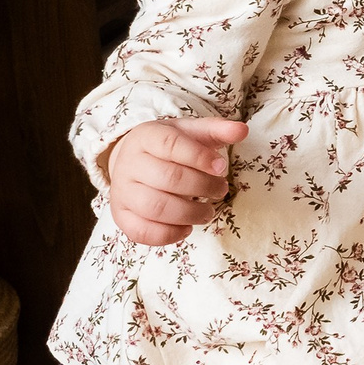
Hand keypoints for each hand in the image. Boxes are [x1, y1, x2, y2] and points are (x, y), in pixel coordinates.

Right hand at [104, 117, 246, 244]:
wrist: (134, 161)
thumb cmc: (169, 146)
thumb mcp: (191, 132)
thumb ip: (217, 130)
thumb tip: (242, 131)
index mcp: (146, 137)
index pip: (171, 144)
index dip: (200, 157)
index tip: (222, 167)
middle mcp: (128, 164)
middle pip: (168, 178)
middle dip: (203, 187)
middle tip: (221, 190)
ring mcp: (122, 192)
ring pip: (155, 207)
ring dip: (190, 213)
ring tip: (208, 211)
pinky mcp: (121, 216)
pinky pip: (141, 232)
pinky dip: (169, 234)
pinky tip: (187, 227)